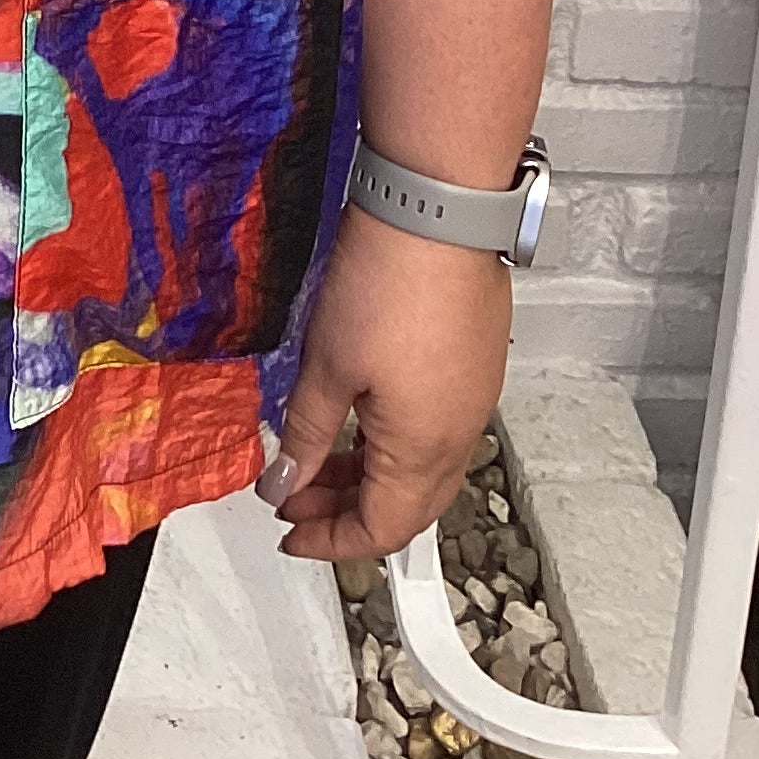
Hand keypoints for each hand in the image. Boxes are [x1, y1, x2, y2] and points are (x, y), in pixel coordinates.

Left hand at [258, 205, 512, 561]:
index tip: (290, 535)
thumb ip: (304, 436)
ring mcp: (472, 401)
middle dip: (347, 512)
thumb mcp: (325, 368)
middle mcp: (458, 436)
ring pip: (422, 471)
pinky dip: (393, 445)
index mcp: (423, 451)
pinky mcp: (474, 368)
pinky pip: (436, 433)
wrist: (436, 216)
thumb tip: (284, 486)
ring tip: (317, 460)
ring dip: (369, 477)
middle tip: (295, 500)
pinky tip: (359, 420)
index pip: (380, 528)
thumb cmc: (383, 288)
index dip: (331, 542)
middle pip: (406, 507)